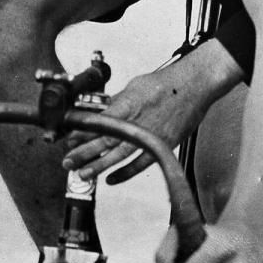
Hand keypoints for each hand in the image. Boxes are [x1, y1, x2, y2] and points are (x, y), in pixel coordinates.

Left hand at [62, 57, 214, 183]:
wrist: (194, 85)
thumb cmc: (167, 83)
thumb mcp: (135, 86)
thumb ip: (118, 102)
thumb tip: (102, 111)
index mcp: (128, 104)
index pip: (99, 121)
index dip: (82, 132)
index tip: (68, 140)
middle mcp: (137, 121)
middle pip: (106, 140)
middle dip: (84, 152)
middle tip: (68, 161)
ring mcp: (150, 135)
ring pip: (119, 154)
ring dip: (99, 165)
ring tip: (82, 174)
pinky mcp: (162, 145)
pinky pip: (141, 163)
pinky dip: (125, 173)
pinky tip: (110, 179)